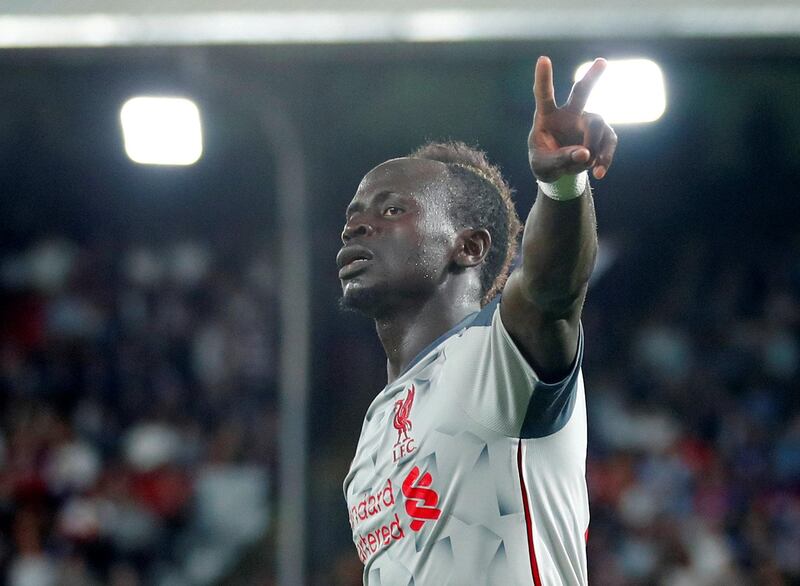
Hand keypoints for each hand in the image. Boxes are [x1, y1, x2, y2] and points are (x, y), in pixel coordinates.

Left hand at [528, 56, 617, 182]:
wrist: (559, 173)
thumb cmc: (544, 164)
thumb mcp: (544, 166)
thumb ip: (561, 159)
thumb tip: (586, 153)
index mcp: (546, 117)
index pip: (544, 95)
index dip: (543, 78)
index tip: (543, 59)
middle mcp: (568, 114)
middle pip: (581, 92)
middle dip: (592, 77)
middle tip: (602, 61)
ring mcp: (586, 122)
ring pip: (598, 124)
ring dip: (593, 147)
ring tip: (586, 165)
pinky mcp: (601, 134)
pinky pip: (609, 141)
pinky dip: (605, 157)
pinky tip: (599, 172)